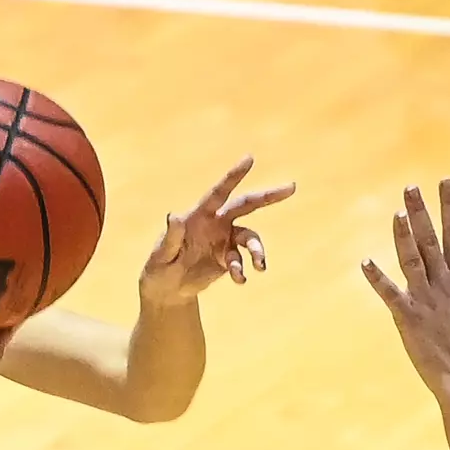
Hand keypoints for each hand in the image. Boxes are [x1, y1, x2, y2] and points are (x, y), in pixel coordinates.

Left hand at [139, 155, 295, 303]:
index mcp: (198, 216)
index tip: (249, 159)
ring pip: (249, 237)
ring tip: (259, 266)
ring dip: (257, 250)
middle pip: (246, 205)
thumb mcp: (160, 256)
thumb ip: (170, 238)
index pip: (218, 193)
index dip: (233, 176)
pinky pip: (242, 261)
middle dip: (268, 195)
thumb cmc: (158, 269)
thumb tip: (175, 216)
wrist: (167, 290)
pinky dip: (242, 270)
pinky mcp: (227, 258)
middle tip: (291, 187)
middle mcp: (215, 223)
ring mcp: (224, 240)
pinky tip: (239, 280)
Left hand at [361, 179, 449, 400]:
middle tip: (411, 187)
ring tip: (397, 213)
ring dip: (404, 237)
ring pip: (413, 261)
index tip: (444, 181)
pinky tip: (365, 262)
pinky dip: (377, 278)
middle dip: (422, 213)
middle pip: (432, 241)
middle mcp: (444, 283)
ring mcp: (426, 299)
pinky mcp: (408, 317)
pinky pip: (390, 294)